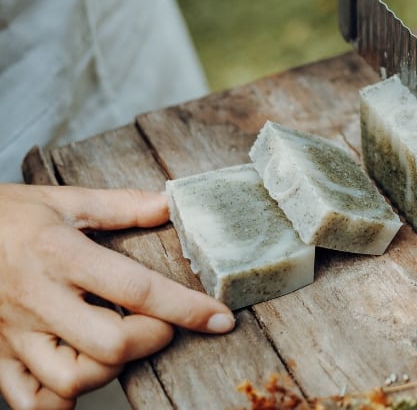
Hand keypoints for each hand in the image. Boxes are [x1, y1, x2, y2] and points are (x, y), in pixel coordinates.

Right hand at [0, 185, 234, 408]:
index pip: (136, 289)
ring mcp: (15, 334)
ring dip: (110, 370)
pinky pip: (29, 401)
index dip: (186, 308)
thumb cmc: (5, 216)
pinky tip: (81, 374)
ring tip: (119, 345)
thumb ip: (120, 206)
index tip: (221, 317)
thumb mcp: (62, 200)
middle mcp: (38, 299)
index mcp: (61, 255)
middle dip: (151, 339)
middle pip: (109, 345)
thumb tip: (170, 203)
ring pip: (70, 380)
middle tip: (161, 325)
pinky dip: (61, 400)